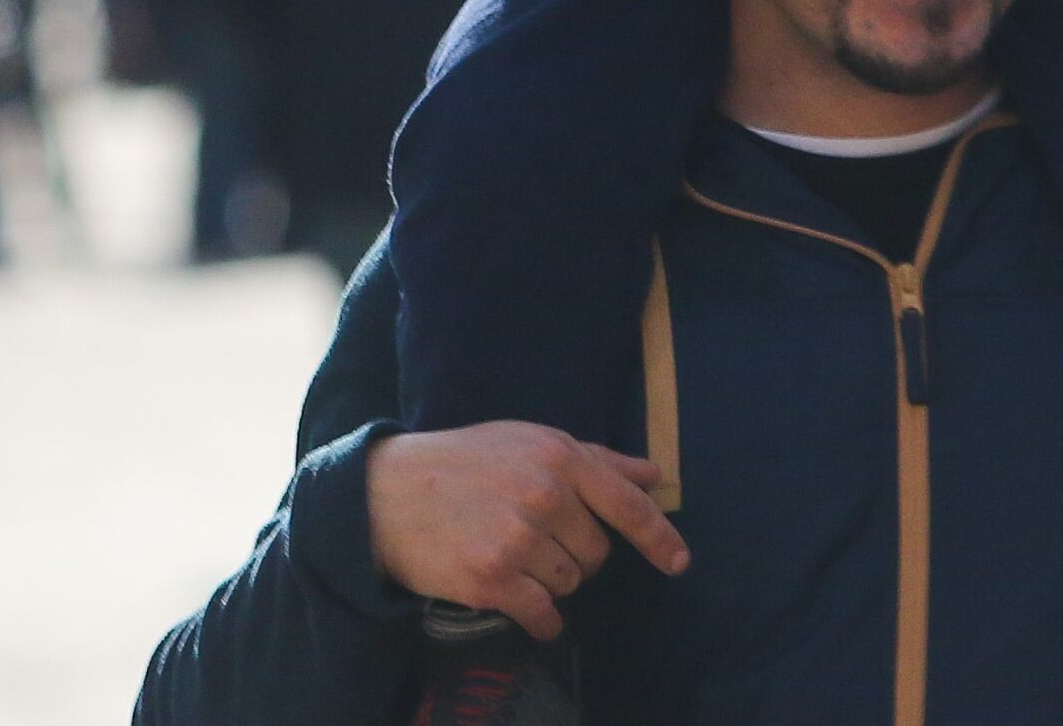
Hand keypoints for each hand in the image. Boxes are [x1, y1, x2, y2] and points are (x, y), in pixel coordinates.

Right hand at [365, 421, 689, 641]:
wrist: (383, 494)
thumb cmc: (460, 463)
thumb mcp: (524, 442)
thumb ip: (593, 459)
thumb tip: (654, 474)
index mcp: (556, 455)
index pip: (626, 504)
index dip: (659, 537)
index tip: (679, 562)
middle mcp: (543, 495)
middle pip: (596, 553)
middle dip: (573, 554)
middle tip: (529, 537)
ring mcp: (518, 539)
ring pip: (570, 584)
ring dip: (548, 581)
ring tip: (507, 556)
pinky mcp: (493, 580)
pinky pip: (544, 615)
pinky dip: (540, 619)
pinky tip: (518, 604)